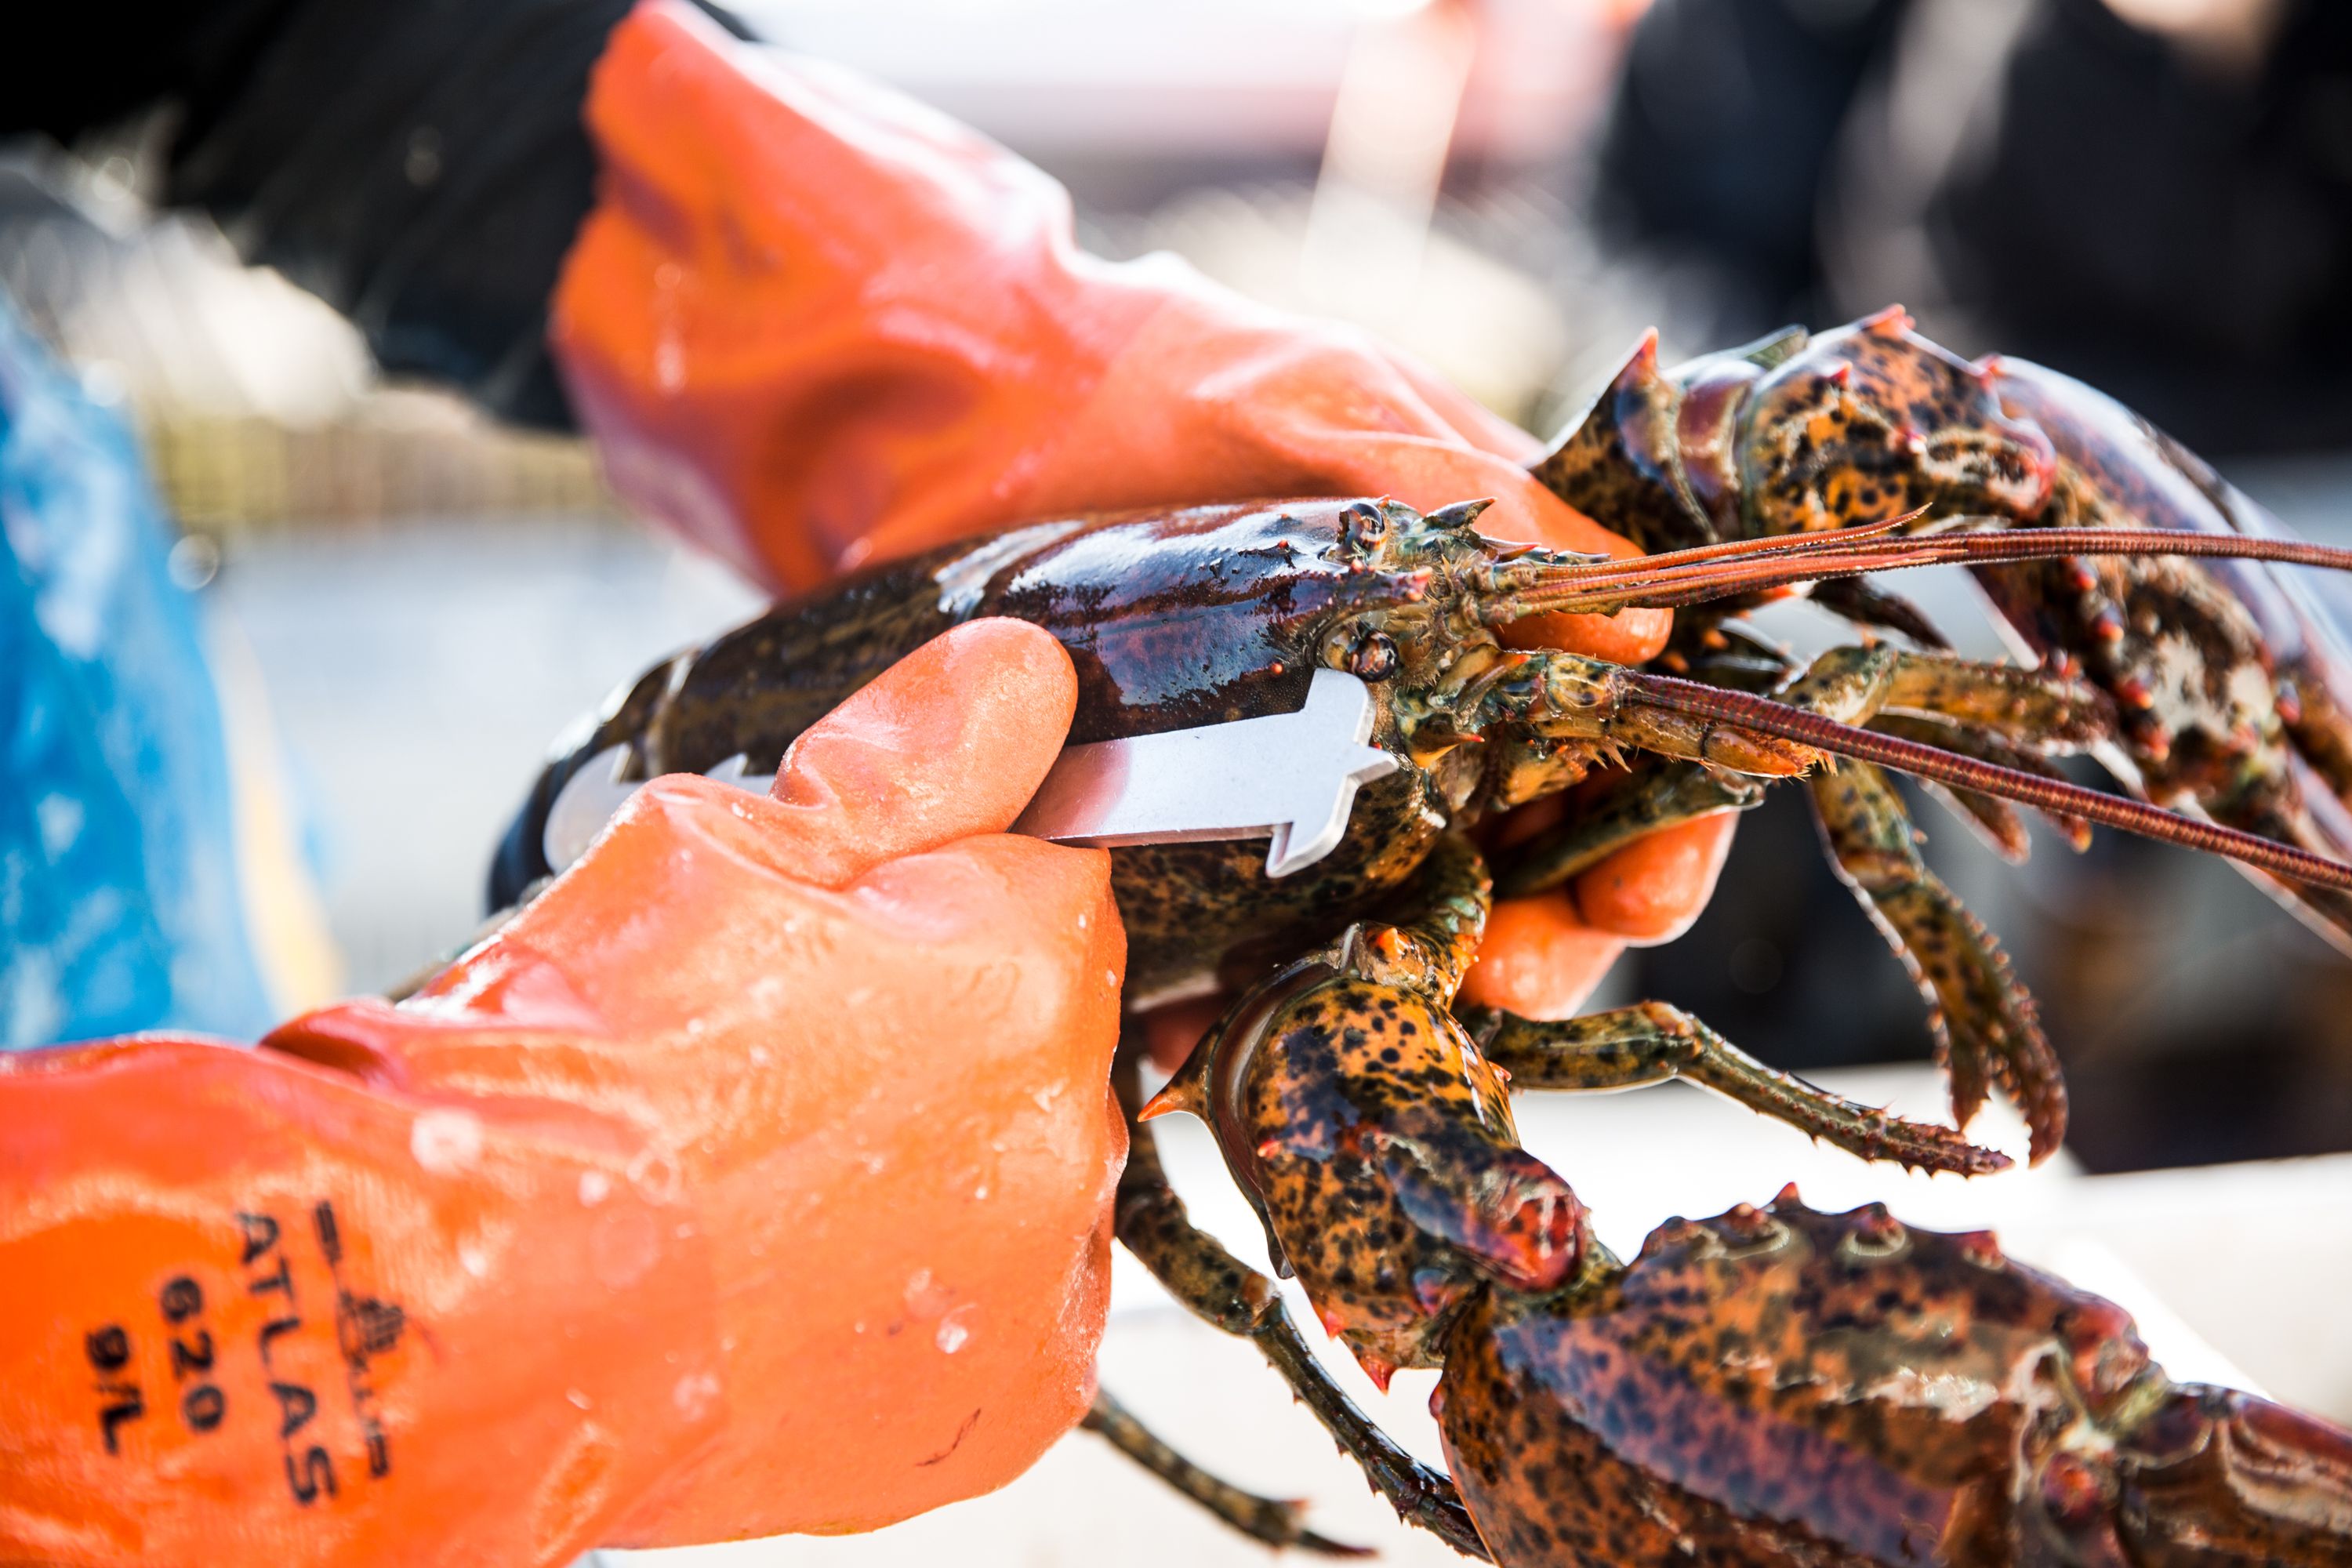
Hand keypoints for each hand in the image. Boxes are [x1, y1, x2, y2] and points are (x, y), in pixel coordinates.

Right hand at [0, 620, 1123, 1561]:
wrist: (470, 1304)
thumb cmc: (574, 1073)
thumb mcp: (723, 843)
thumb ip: (914, 755)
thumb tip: (1027, 675)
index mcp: (1028, 973)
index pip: (1056, 885)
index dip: (943, 899)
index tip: (849, 936)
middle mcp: (1069, 1134)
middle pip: (1049, 1034)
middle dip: (951, 1029)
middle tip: (785, 1063)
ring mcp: (1041, 1283)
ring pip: (1025, 1171)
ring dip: (942, 1162)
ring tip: (778, 1177)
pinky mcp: (1004, 1409)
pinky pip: (1005, 1308)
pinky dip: (931, 1286)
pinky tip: (809, 1268)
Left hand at [552, 0, 1731, 1021]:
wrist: (965, 414)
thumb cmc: (1169, 381)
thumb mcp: (1333, 402)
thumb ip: (1469, 494)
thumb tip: (1635, 622)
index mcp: (1479, 612)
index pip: (1614, 736)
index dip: (1655, 819)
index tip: (1646, 881)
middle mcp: (1406, 708)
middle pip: (1532, 855)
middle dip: (1556, 927)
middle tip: (1522, 968)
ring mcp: (1296, 780)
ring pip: (1412, 915)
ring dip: (1441, 974)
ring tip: (1428, 996)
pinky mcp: (1191, 831)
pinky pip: (1261, 939)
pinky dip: (1284, 996)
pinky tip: (1273, 1029)